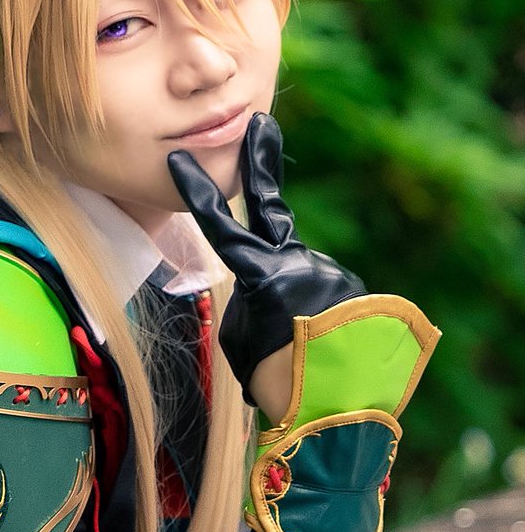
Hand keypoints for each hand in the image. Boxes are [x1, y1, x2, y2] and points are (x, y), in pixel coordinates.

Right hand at [168, 113, 364, 403]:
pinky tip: (313, 342)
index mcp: (263, 275)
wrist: (340, 407)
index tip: (179, 159)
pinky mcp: (352, 288)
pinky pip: (320, 292)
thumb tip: (268, 285)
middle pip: (272, 206)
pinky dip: (311, 312)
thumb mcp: (242, 339)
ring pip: (296, 272)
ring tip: (291, 342)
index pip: (220, 224)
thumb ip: (251, 297)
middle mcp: (300, 263)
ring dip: (290, 298)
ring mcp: (329, 272)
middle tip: (261, 123)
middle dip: (261, 165)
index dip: (197, 192)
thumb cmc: (277, 381)